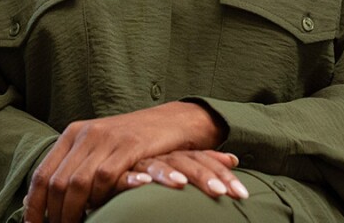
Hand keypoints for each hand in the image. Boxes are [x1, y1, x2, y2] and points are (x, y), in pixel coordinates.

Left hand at [23, 101, 224, 222]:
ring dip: (73, 214)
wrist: (171, 122)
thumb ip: (75, 168)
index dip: (34, 206)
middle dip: (54, 215)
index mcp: (73, 134)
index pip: (42, 174)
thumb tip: (42, 201)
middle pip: (57, 183)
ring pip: (77, 184)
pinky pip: (104, 178)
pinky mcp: (129, 145)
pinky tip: (103, 210)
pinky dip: (99, 200)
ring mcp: (107, 138)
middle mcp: (86, 133)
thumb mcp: (98, 149)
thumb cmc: (132, 143)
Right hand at [119, 149, 248, 199]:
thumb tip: (233, 158)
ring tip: (184, 185)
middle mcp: (157, 152)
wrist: (102, 152)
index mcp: (171, 151)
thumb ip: (198, 161)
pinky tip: (144, 183)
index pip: (199, 158)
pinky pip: (123, 174)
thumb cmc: (142, 160)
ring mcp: (136, 160)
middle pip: (185, 161)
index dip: (220, 171)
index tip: (241, 192)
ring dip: (170, 175)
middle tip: (225, 192)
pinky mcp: (113, 172)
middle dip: (206, 176)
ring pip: (157, 165)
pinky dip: (134, 178)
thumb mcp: (171, 162)